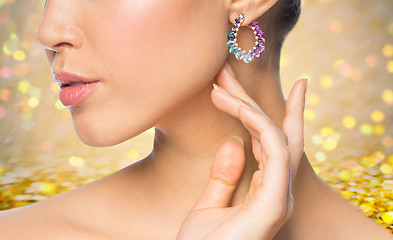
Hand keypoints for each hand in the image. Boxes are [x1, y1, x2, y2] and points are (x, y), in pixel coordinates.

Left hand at [176, 62, 306, 239]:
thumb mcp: (210, 205)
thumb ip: (224, 175)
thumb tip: (234, 143)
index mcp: (266, 192)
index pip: (274, 146)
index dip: (273, 114)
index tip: (279, 87)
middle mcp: (278, 191)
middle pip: (278, 135)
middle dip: (260, 100)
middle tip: (236, 69)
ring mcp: (279, 197)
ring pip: (276, 136)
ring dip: (249, 106)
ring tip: (220, 85)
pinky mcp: (274, 203)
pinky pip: (274, 151)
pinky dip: (257, 124)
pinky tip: (232, 105)